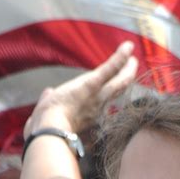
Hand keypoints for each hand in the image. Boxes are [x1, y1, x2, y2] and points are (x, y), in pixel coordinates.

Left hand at [24, 41, 138, 137]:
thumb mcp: (46, 114)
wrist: (50, 131)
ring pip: (118, 82)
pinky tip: (127, 47)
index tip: (113, 88)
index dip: (108, 95)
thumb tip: (47, 92)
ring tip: (133, 60)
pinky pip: (109, 69)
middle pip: (116, 92)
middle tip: (132, 69)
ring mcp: (97, 96)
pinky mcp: (92, 84)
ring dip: (127, 70)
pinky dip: (119, 58)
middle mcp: (98, 108)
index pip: (101, 104)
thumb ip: (49, 101)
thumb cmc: (46, 129)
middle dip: (124, 80)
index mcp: (87, 118)